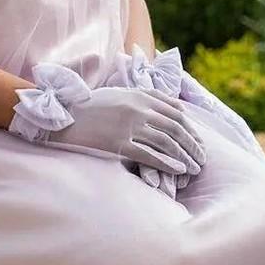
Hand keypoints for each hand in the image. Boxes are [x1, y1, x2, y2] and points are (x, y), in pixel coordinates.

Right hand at [9, 63, 206, 175]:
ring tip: (194, 168)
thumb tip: (174, 107)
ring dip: (184, 155)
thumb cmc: (90, 106)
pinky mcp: (118, 143)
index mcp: (141, 95)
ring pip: (167, 142)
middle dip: (193, 144)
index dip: (191, 128)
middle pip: (176, 128)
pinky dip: (167, 163)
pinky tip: (178, 170)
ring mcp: (129, 126)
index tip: (198, 141)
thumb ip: (146, 98)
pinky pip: (149, 154)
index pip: (176, 112)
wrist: (61, 115)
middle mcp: (139, 108)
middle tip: (202, 159)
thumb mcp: (121, 94)